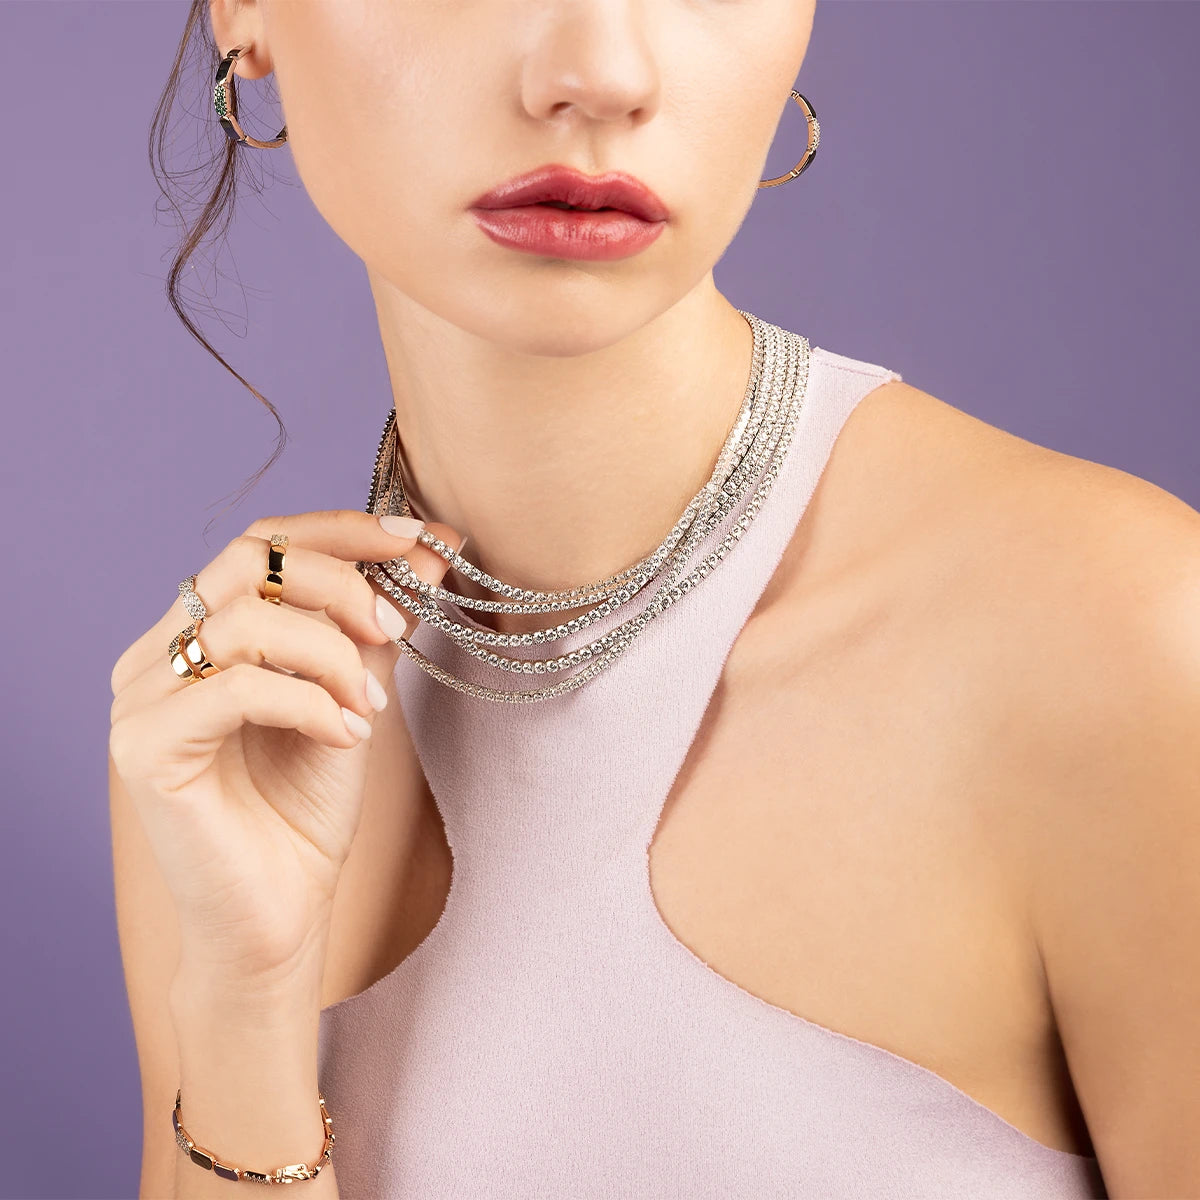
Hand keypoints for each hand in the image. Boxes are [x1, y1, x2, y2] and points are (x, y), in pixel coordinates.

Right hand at [108, 509, 464, 983]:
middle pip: (248, 560)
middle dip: (340, 580)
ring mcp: (142, 699)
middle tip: (396, 628)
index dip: (343, 530)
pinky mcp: (144, 748)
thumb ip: (374, 629)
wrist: (274, 920)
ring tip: (370, 708)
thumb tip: (427, 555)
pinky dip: (309, 702)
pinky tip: (346, 736)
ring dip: (331, 654)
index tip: (421, 540)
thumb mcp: (353, 699)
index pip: (262, 543)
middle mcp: (156, 654)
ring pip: (245, 619)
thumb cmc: (303, 814)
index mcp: (198, 634)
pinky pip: (237, 687)